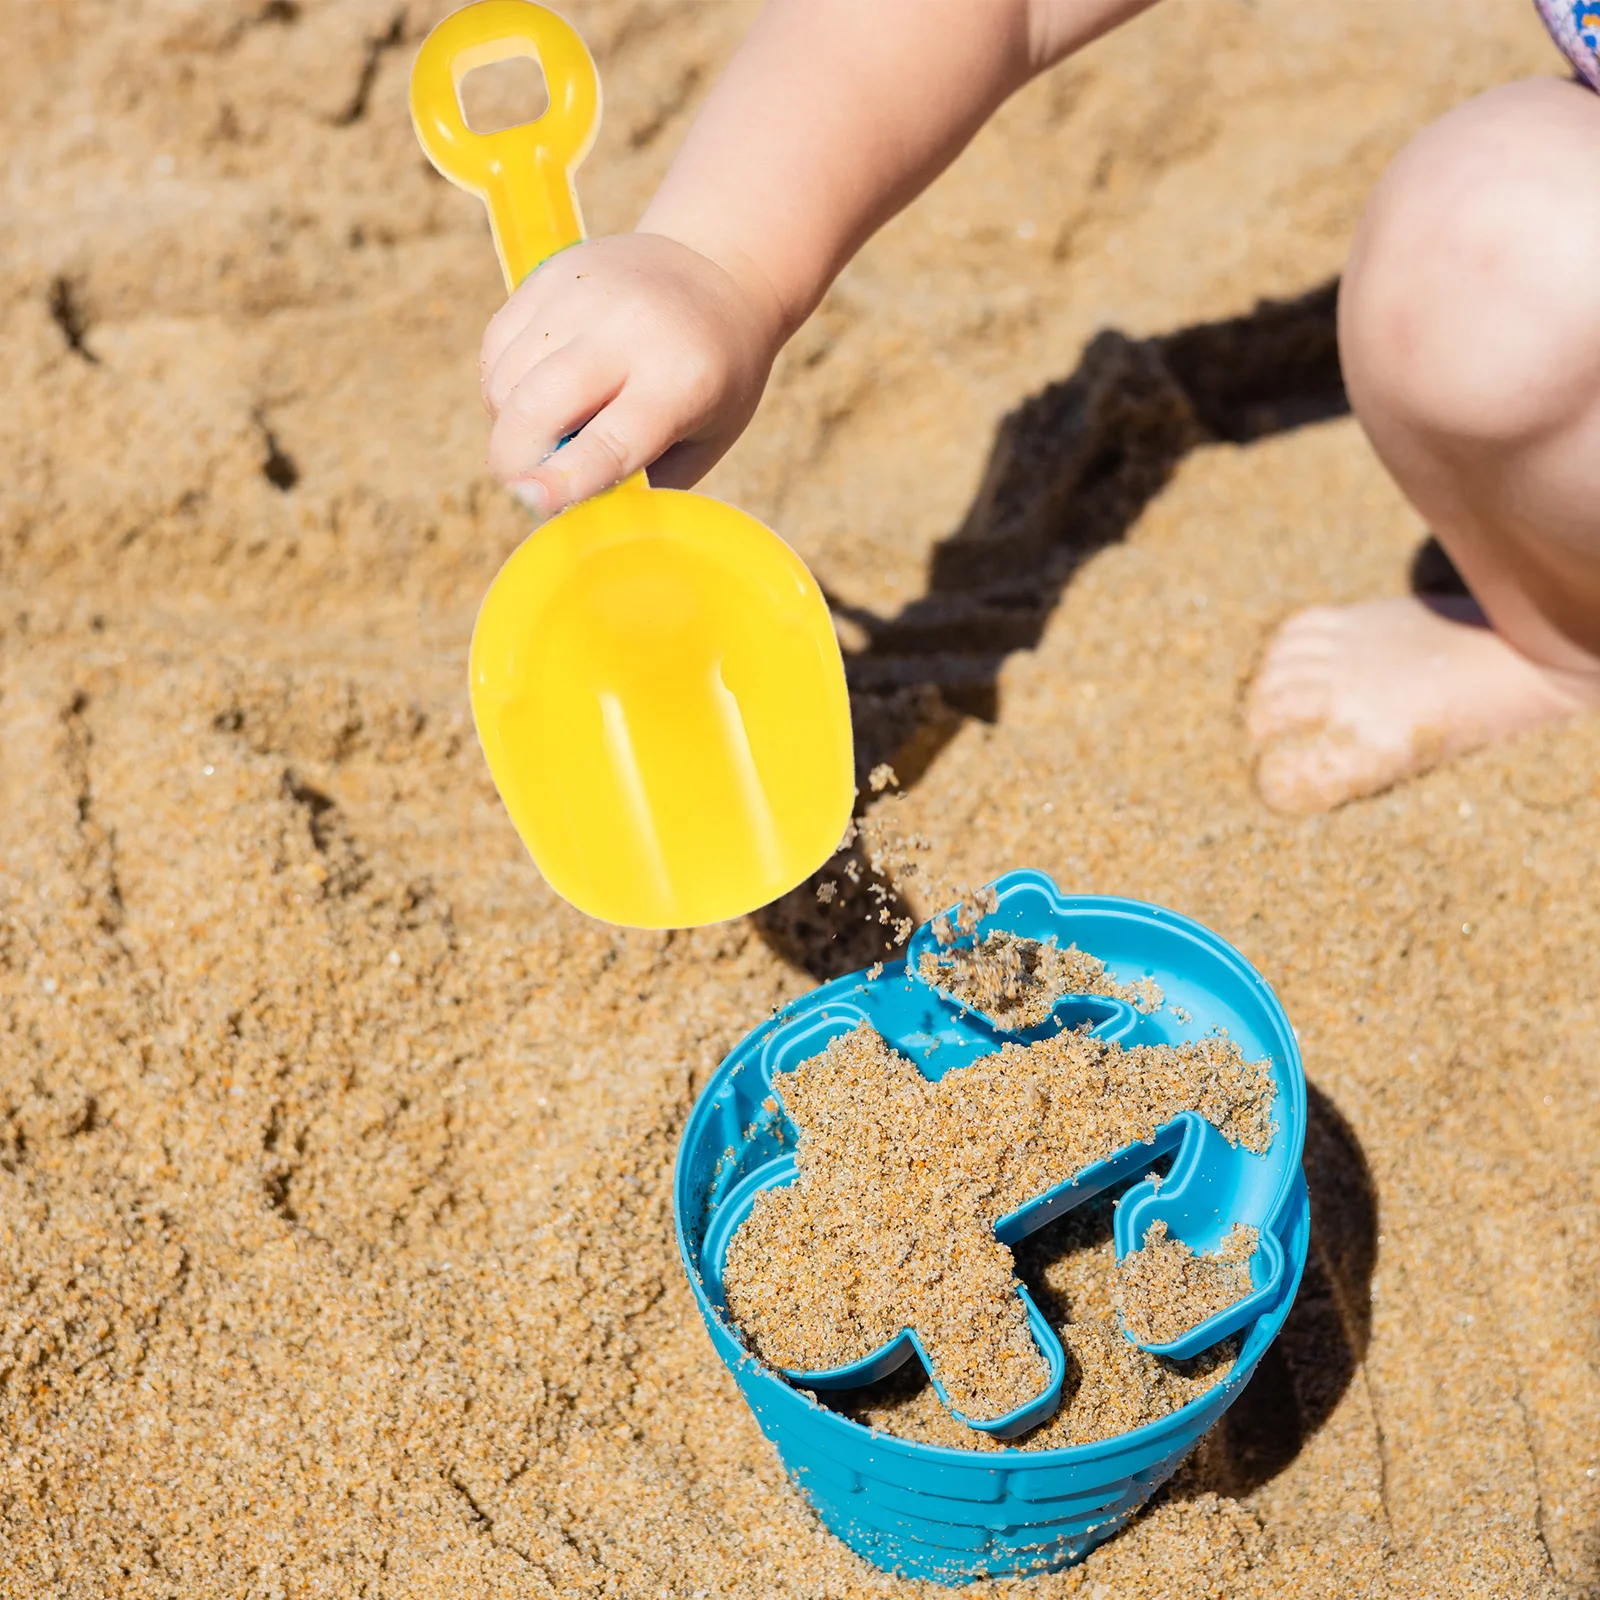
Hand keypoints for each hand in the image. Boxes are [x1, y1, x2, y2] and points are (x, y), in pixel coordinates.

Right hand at [478, 231, 785, 517]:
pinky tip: (536, 392)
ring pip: (506, 380)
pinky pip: (496, 347)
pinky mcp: (550, 274)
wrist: (720, 272)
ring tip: (546, 430)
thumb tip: (574, 514)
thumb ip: (643, 480)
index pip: (611, 440)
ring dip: (508, 424)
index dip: (566, 477)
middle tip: (523, 488)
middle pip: (538, 405)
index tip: (530, 502)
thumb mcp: (704, 438)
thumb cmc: (714, 379)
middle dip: (513, 461)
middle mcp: (629, 330)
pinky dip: (502, 386)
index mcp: (680, 381)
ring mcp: (584, 295)